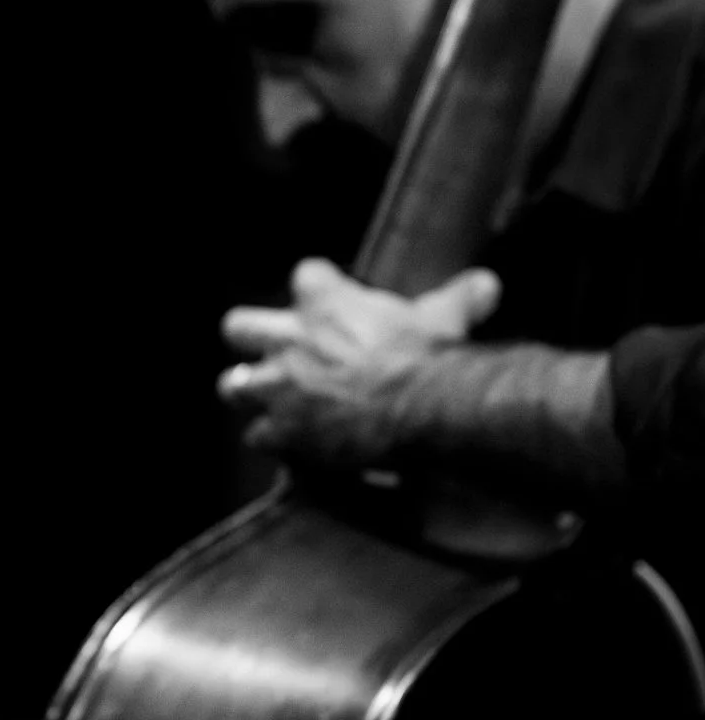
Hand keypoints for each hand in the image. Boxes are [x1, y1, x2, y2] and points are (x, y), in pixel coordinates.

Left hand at [218, 259, 502, 466]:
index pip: (305, 275)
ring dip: (248, 391)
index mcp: (325, 302)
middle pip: (238, 326)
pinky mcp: (282, 430)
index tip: (330, 299)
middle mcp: (290, 340)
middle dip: (250, 337)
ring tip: (267, 398)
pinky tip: (291, 444)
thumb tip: (486, 285)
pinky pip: (258, 437)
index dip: (317, 288)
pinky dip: (273, 440)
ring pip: (233, 385)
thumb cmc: (428, 357)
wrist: (420, 408)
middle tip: (274, 349)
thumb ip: (459, 298)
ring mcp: (280, 387)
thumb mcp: (445, 316)